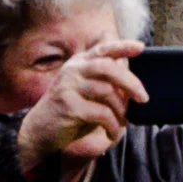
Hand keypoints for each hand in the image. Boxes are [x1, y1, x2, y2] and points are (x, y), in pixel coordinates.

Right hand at [15, 38, 142, 179]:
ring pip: (107, 92)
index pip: (103, 49)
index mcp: (78, 64)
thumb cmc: (68, 113)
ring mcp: (69, 86)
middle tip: (143, 98)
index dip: (122, 46)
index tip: (141, 48)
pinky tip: (112, 134)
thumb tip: (134, 85)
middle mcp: (72, 70)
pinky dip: (112, 126)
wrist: (39, 132)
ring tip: (122, 123)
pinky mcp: (69, 105)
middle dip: (130, 82)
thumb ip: (105, 84)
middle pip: (108, 67)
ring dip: (120, 111)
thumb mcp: (86, 94)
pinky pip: (101, 113)